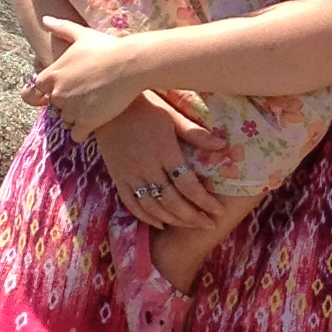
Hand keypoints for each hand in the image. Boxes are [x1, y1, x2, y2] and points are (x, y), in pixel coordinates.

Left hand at [24, 18, 158, 138]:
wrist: (131, 64)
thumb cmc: (107, 47)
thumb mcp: (82, 34)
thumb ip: (61, 28)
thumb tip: (44, 19)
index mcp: (52, 74)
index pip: (38, 89)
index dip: (51, 88)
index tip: (64, 87)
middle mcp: (57, 93)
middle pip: (55, 105)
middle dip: (67, 102)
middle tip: (87, 93)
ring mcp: (71, 110)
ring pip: (67, 120)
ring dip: (77, 117)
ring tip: (95, 105)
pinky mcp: (86, 123)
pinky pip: (76, 135)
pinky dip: (84, 131)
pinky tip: (95, 122)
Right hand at [95, 95, 225, 226]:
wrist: (108, 106)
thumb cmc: (145, 108)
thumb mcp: (172, 116)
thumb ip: (195, 134)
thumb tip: (223, 145)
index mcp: (164, 151)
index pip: (188, 184)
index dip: (205, 201)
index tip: (219, 210)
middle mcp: (146, 167)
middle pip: (172, 201)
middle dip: (193, 217)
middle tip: (209, 224)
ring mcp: (129, 175)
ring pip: (153, 207)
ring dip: (174, 220)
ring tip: (191, 225)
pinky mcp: (117, 178)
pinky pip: (131, 204)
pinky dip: (146, 217)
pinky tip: (161, 224)